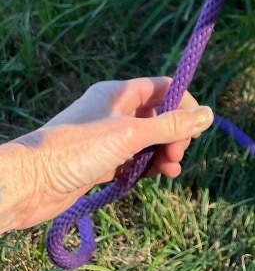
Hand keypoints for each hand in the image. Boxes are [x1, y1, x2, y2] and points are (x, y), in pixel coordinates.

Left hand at [1, 78, 213, 231]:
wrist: (30, 183)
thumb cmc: (78, 150)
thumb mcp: (131, 135)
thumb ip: (170, 126)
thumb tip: (208, 115)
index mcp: (118, 93)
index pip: (161, 88)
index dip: (183, 104)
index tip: (195, 127)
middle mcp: (113, 110)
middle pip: (157, 115)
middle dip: (174, 134)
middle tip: (176, 155)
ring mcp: (106, 137)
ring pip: (146, 140)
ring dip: (163, 153)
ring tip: (170, 172)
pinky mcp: (99, 162)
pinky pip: (132, 160)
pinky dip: (146, 167)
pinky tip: (154, 178)